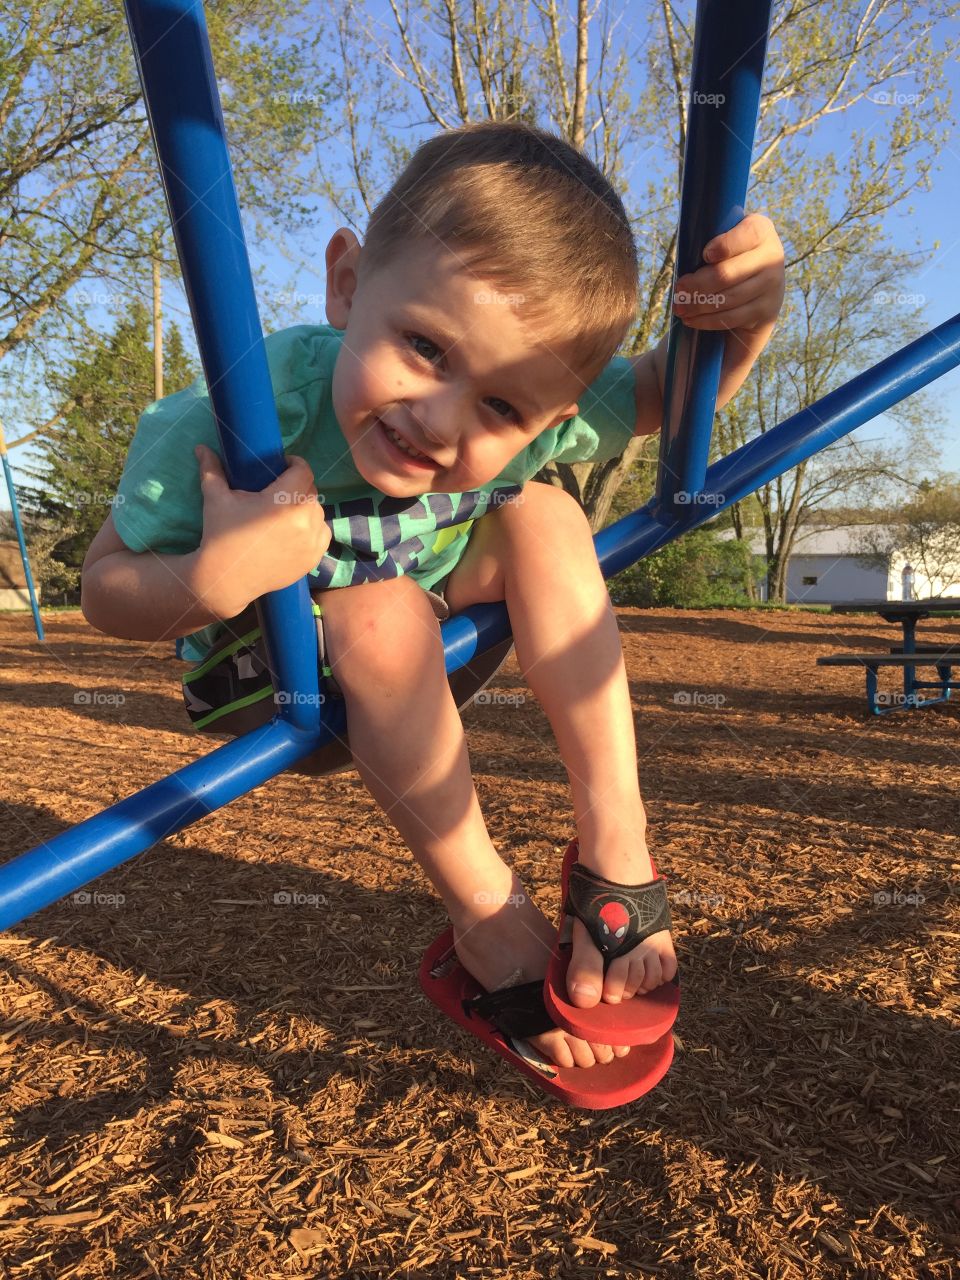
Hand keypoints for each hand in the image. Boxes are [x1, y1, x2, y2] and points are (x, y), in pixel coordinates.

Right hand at [192, 444, 330, 616]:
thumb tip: (201, 447)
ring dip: (305, 507)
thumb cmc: (220, 536)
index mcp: (285, 501)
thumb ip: (212, 469)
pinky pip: (322, 533)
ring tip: (285, 511)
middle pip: (310, 490)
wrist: (226, 580)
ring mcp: (312, 542)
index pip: (303, 470)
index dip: (294, 464)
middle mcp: (305, 520)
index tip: (282, 465)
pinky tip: (293, 530)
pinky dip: (311, 528)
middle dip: (297, 485)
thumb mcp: (216, 499)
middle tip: (279, 489)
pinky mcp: (314, 558)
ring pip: (317, 512)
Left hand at [672, 211, 784, 337]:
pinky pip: (731, 318)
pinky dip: (706, 320)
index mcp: (760, 230)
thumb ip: (714, 242)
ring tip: (679, 307)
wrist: (763, 283)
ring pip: (727, 299)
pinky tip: (691, 319)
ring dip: (698, 305)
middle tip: (678, 290)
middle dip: (697, 285)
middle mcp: (771, 256)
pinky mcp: (766, 311)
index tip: (705, 255)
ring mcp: (771, 285)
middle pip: (727, 274)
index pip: (745, 235)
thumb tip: (686, 262)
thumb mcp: (729, 240)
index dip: (723, 246)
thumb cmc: (733, 256)